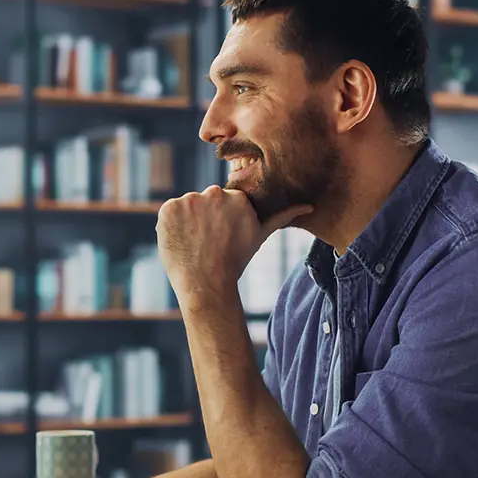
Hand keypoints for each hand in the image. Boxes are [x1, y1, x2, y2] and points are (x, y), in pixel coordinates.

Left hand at [156, 185, 310, 302]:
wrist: (207, 285)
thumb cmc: (235, 261)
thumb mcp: (260, 236)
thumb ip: (282, 216)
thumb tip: (309, 206)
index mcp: (237, 198)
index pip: (222, 202)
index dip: (219, 220)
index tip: (221, 237)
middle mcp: (214, 193)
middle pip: (204, 202)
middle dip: (203, 219)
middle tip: (207, 242)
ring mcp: (189, 200)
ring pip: (185, 207)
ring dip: (186, 221)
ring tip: (194, 244)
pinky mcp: (168, 208)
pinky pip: (168, 214)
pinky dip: (170, 226)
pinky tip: (181, 241)